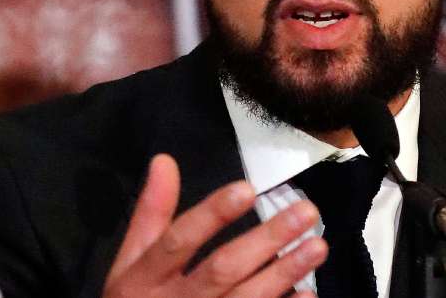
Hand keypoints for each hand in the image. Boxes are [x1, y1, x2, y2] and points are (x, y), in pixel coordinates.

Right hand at [103, 154, 326, 297]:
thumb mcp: (129, 260)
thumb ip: (150, 212)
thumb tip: (164, 161)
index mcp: (145, 277)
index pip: (178, 241)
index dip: (212, 215)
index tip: (246, 189)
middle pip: (222, 269)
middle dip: (265, 240)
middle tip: (304, 212)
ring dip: (284, 273)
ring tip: (316, 246)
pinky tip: (307, 293)